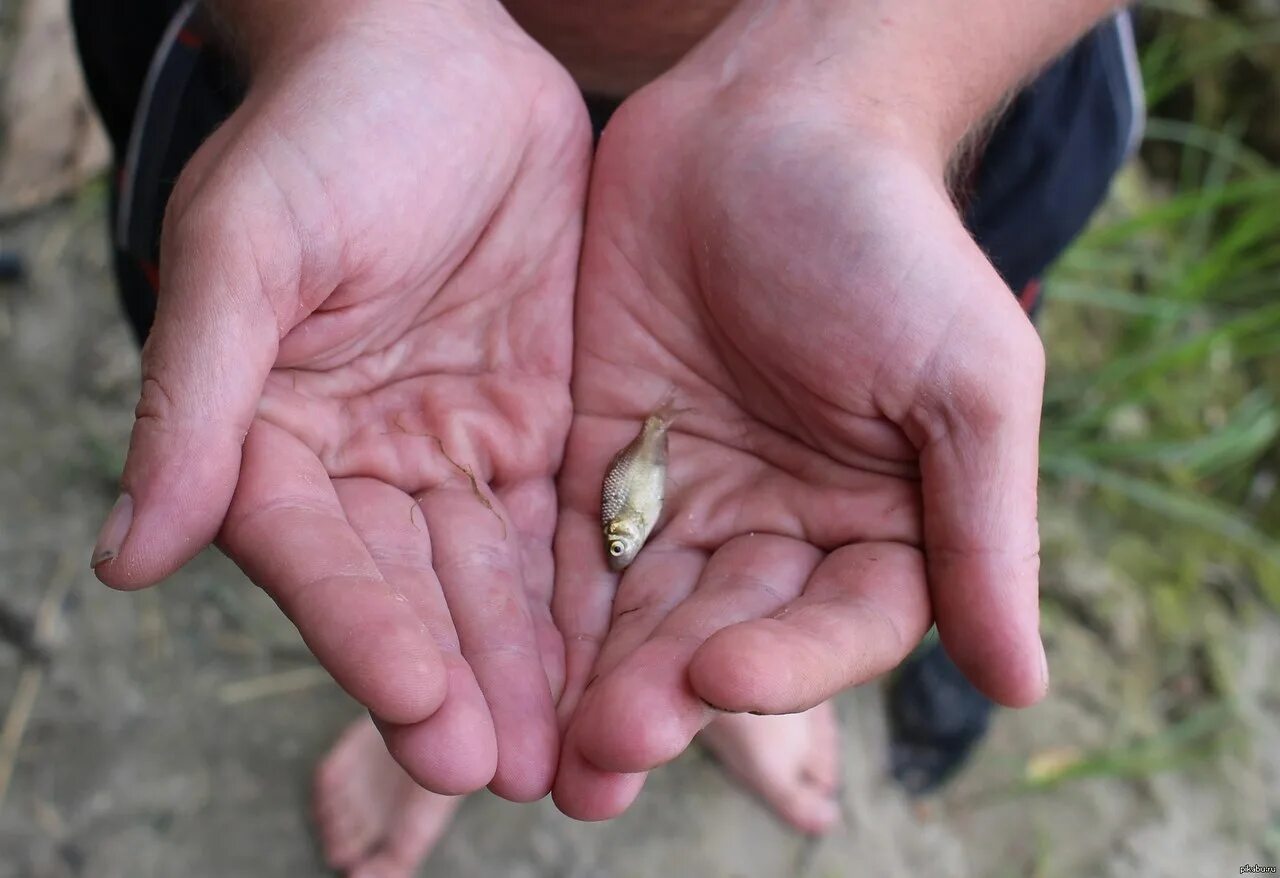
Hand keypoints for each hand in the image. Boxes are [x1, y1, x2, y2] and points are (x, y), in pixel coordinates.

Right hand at [90, 0, 590, 800]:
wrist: (434, 61)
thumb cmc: (321, 137)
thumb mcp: (247, 252)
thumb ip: (196, 401)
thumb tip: (126, 557)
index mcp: (276, 437)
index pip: (318, 557)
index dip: (362, 632)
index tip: (419, 704)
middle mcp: (366, 463)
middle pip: (413, 592)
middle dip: (460, 681)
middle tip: (505, 773)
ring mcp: (455, 450)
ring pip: (495, 578)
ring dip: (530, 667)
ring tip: (573, 755)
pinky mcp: (536, 425)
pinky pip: (564, 520)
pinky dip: (589, 593)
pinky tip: (626, 658)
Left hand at [551, 30, 1046, 817]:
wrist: (772, 118)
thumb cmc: (888, 238)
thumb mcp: (964, 376)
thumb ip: (983, 528)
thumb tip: (1024, 685)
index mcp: (880, 525)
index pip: (835, 630)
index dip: (784, 666)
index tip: (717, 676)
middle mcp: (783, 529)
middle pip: (725, 637)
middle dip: (665, 694)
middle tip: (602, 756)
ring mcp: (690, 498)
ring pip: (640, 611)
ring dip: (595, 680)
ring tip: (551, 753)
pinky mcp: (605, 457)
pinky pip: (573, 544)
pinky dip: (545, 605)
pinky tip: (505, 658)